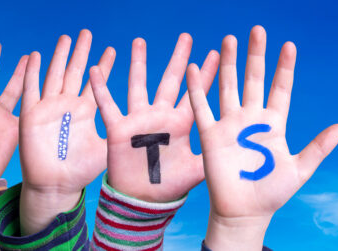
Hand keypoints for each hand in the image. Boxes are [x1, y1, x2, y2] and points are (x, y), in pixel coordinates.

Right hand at [17, 30, 111, 234]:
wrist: (55, 185)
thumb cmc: (80, 172)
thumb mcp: (107, 148)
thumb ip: (121, 134)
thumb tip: (151, 129)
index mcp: (85, 112)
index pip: (96, 83)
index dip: (104, 66)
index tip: (113, 49)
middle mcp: (67, 106)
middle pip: (75, 72)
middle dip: (82, 52)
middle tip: (87, 32)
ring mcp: (49, 108)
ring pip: (54, 75)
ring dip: (58, 56)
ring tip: (65, 38)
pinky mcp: (32, 115)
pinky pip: (31, 89)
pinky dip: (31, 73)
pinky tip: (34, 56)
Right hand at [94, 34, 214, 202]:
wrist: (141, 202)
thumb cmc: (169, 188)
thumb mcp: (198, 171)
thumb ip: (214, 155)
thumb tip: (241, 150)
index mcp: (181, 125)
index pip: (196, 94)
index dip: (206, 75)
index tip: (216, 53)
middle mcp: (161, 117)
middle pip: (170, 81)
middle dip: (178, 59)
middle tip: (186, 37)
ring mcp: (139, 121)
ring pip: (138, 85)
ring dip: (138, 64)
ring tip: (139, 42)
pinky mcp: (118, 129)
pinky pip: (107, 105)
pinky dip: (101, 88)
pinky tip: (96, 69)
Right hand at [187, 26, 337, 249]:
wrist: (244, 211)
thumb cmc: (271, 193)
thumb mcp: (299, 169)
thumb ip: (317, 147)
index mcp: (273, 125)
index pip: (280, 89)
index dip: (284, 68)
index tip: (288, 46)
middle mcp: (251, 120)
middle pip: (253, 80)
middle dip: (255, 56)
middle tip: (257, 31)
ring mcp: (229, 125)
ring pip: (228, 87)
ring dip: (227, 64)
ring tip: (227, 40)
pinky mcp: (210, 135)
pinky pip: (202, 108)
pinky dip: (198, 89)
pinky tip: (195, 69)